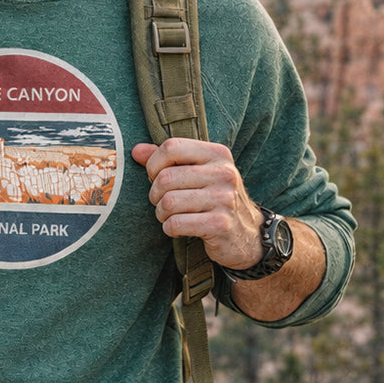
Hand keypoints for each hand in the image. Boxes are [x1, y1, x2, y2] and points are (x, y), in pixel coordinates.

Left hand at [131, 138, 262, 270]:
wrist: (247, 235)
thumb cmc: (214, 199)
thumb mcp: (198, 173)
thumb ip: (168, 159)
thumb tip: (136, 151)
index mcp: (218, 154)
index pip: (171, 147)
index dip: (153, 164)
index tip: (155, 177)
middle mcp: (224, 173)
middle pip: (165, 177)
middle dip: (155, 194)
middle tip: (161, 202)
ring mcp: (225, 199)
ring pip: (168, 202)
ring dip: (161, 213)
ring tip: (170, 215)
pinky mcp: (221, 224)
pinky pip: (176, 223)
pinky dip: (169, 228)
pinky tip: (178, 228)